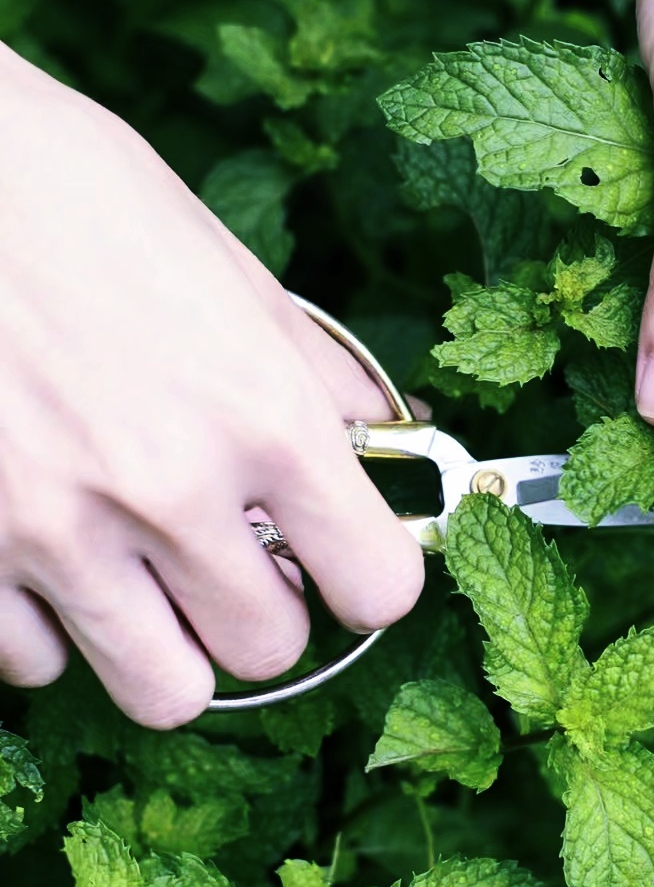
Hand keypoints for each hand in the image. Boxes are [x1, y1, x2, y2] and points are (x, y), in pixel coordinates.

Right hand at [0, 52, 423, 724]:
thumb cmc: (81, 195)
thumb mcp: (225, 267)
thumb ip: (308, 370)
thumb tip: (383, 434)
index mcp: (262, 411)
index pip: (376, 584)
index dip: (370, 577)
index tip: (347, 560)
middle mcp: (170, 489)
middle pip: (268, 652)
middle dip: (263, 611)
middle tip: (235, 556)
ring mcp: (58, 532)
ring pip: (162, 692)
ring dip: (168, 642)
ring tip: (147, 573)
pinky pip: (37, 667)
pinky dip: (54, 630)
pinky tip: (53, 554)